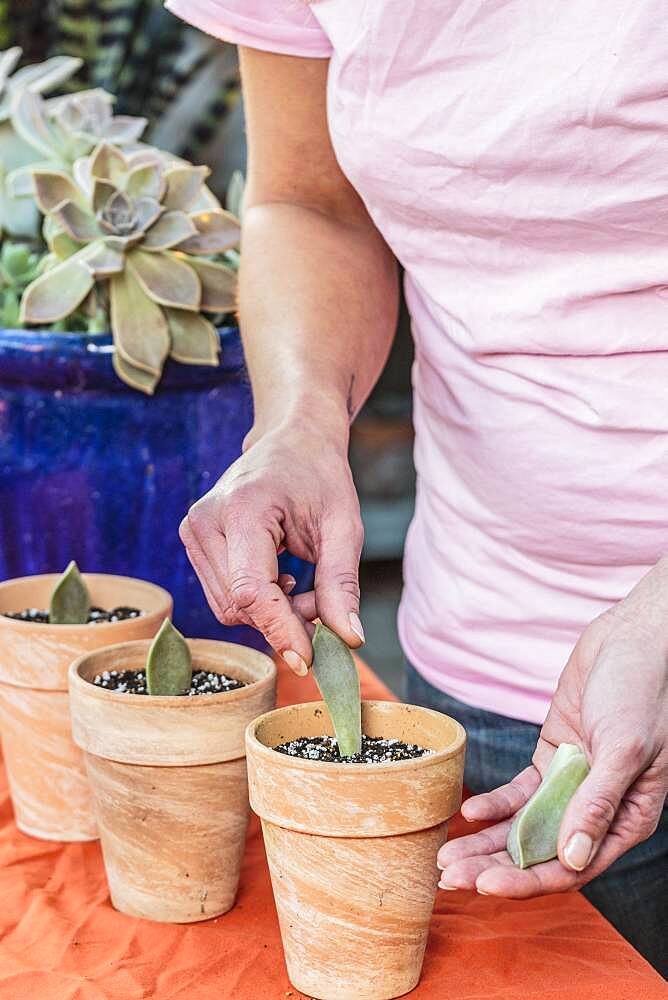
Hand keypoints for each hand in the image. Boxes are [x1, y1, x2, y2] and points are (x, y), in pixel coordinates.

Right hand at [179, 421, 364, 674]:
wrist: (292, 439)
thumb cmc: (320, 476)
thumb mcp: (343, 527)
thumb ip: (342, 584)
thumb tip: (350, 639)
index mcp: (242, 509)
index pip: (251, 591)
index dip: (280, 630)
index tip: (309, 660)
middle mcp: (205, 521)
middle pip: (239, 606)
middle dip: (284, 618)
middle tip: (322, 601)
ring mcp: (193, 531)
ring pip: (229, 607)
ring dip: (271, 612)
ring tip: (302, 583)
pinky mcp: (193, 541)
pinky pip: (224, 596)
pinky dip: (257, 602)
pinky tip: (280, 578)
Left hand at [438, 559, 667, 896]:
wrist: (632, 642)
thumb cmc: (643, 691)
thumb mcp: (624, 748)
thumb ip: (598, 803)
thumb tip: (572, 857)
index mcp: (626, 819)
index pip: (571, 867)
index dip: (527, 881)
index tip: (485, 887)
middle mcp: (596, 809)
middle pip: (541, 852)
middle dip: (494, 867)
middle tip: (449, 877)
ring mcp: (570, 784)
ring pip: (524, 825)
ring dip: (486, 842)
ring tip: (446, 856)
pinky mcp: (552, 758)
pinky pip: (520, 791)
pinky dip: (494, 803)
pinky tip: (469, 812)